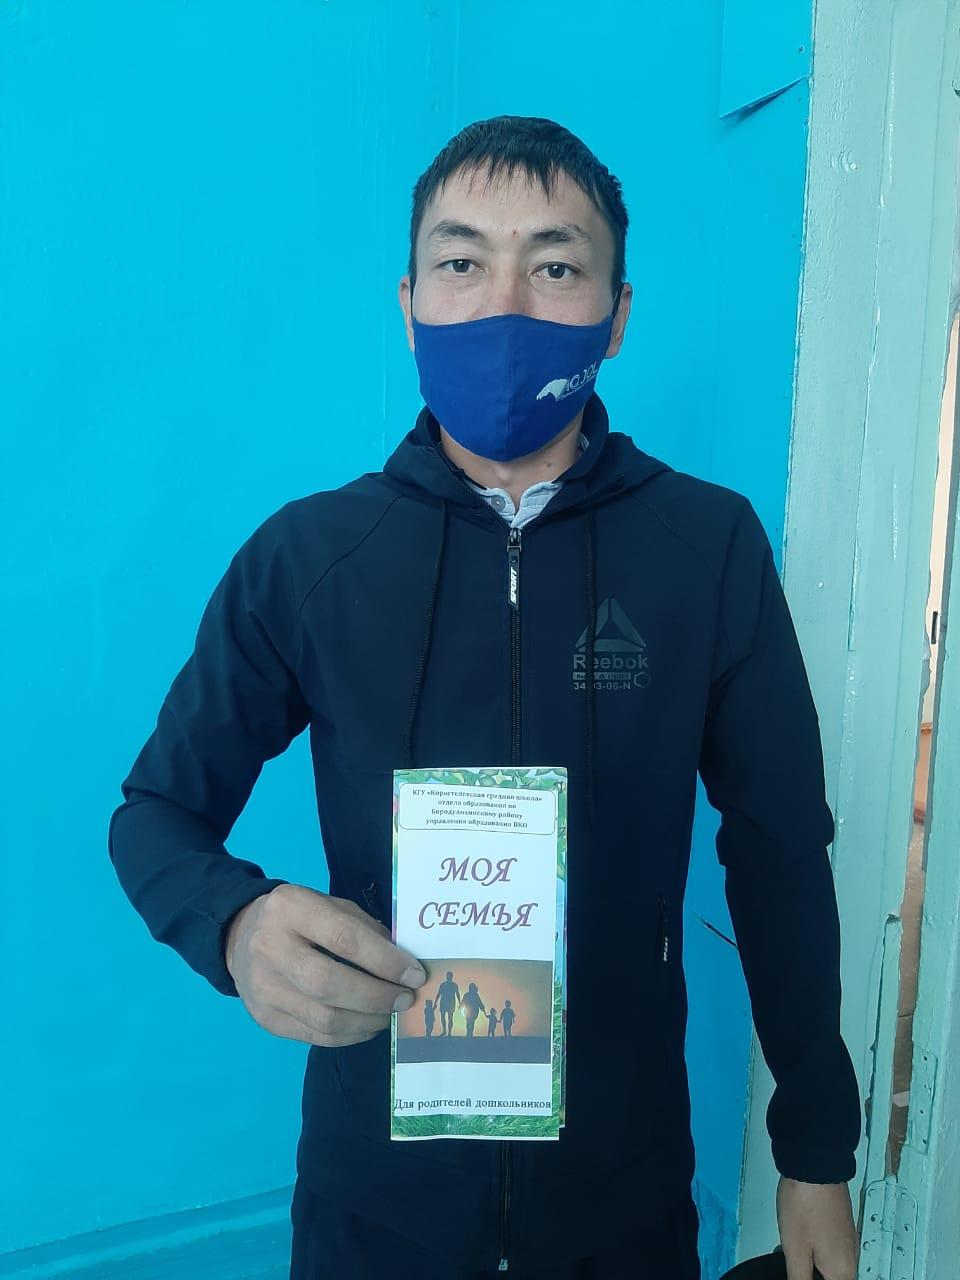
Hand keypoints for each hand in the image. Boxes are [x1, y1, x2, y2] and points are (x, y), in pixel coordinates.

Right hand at [224, 883, 426, 1046]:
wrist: (240, 935)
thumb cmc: (299, 917)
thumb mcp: (329, 905)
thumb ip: (364, 929)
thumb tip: (403, 964)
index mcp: (290, 908)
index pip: (344, 938)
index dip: (385, 961)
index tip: (415, 974)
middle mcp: (270, 947)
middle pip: (330, 984)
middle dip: (377, 997)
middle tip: (406, 999)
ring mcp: (263, 988)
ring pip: (323, 1018)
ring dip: (367, 1021)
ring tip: (390, 1014)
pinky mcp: (264, 1018)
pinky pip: (314, 1035)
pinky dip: (349, 1035)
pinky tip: (367, 1024)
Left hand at [776, 1176, 858, 1279]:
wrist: (815, 1165)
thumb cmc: (804, 1206)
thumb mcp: (795, 1251)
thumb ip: (800, 1279)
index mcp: (843, 1271)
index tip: (799, 1270)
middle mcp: (851, 1258)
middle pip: (831, 1278)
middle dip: (808, 1273)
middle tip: (790, 1260)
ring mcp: (847, 1240)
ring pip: (828, 1264)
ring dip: (809, 1261)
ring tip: (787, 1248)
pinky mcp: (840, 1225)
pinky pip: (828, 1247)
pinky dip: (812, 1247)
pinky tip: (796, 1236)